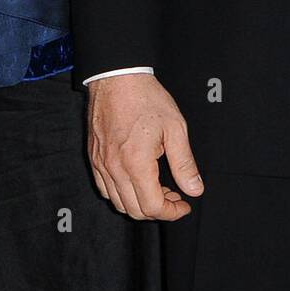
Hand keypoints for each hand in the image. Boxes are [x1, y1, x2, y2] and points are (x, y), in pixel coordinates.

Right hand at [86, 71, 202, 220]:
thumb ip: (184, 163)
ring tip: (159, 189)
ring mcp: (101, 165)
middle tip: (176, 196)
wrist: (117, 78)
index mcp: (136, 163)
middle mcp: (114, 169)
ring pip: (118, 203)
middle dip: (158, 210)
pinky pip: (105, 189)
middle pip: (135, 210)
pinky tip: (137, 181)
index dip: (172, 212)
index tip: (184, 205)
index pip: (152, 206)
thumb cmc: (147, 98)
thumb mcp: (175, 128)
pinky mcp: (94, 158)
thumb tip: (195, 189)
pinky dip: (122, 194)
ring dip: (140, 204)